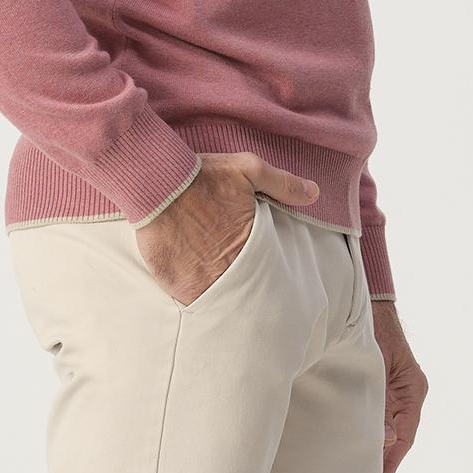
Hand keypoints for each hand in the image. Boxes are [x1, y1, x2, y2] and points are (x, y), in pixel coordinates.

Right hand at [135, 151, 319, 305]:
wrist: (158, 184)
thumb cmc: (203, 176)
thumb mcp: (249, 170)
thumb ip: (283, 184)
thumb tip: (314, 193)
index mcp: (250, 245)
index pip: (269, 271)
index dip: (269, 275)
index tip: (270, 278)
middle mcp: (229, 270)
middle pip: (246, 291)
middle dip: (248, 292)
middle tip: (251, 296)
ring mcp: (202, 282)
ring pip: (220, 302)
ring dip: (223, 299)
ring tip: (226, 298)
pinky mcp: (177, 286)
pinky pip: (192, 303)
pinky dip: (196, 300)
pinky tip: (199, 292)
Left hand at [371, 300, 428, 472]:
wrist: (368, 304)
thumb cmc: (372, 327)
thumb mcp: (376, 362)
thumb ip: (382, 400)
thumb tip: (388, 439)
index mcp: (413, 388)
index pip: (406, 435)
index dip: (392, 460)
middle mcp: (408, 393)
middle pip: (398, 436)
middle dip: (383, 459)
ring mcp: (396, 390)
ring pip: (387, 427)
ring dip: (375, 445)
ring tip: (357, 469)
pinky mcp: (383, 387)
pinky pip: (379, 415)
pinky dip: (370, 429)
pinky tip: (355, 441)